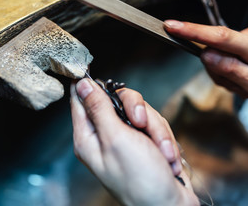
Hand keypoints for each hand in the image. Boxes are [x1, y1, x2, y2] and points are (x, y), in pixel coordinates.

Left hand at [70, 78, 198, 205]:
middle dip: (137, 110)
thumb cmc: (140, 179)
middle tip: (141, 124)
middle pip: (117, 99)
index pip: (80, 99)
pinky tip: (167, 159)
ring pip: (141, 112)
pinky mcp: (144, 141)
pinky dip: (164, 139)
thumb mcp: (116, 138)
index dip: (87, 83)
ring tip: (162, 154)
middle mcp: (105, 135)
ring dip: (156, 131)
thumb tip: (82, 84)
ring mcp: (126, 138)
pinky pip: (155, 125)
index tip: (92, 68)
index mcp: (88, 136)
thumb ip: (99, 108)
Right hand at [164, 20, 247, 98]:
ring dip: (224, 71)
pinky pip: (225, 53)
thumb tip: (206, 55)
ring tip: (242, 81)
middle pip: (214, 50)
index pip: (220, 37)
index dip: (194, 31)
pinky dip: (229, 66)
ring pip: (218, 54)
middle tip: (235, 85)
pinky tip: (242, 74)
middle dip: (217, 70)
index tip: (172, 26)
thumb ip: (231, 70)